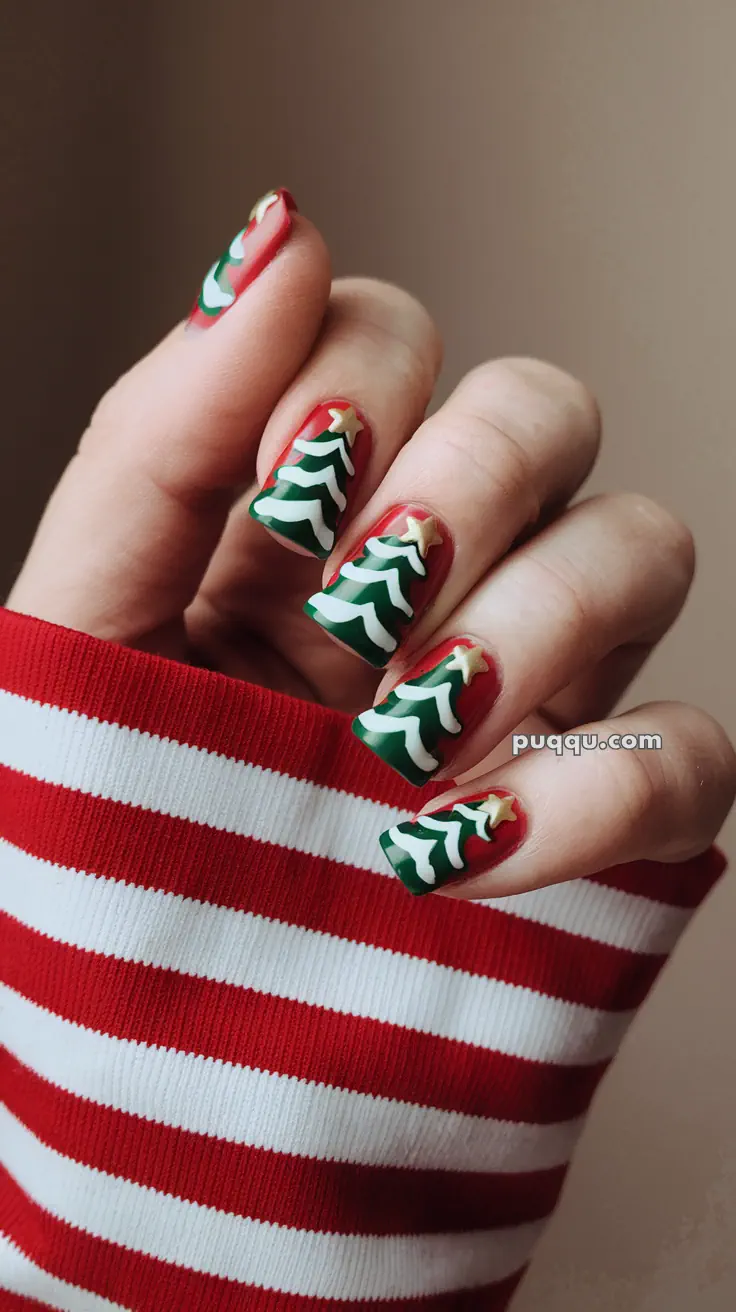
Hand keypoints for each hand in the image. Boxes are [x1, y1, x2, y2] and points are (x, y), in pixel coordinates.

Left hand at [9, 190, 733, 897]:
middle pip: (545, 409)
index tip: (284, 500)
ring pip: (645, 545)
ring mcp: (529, 700)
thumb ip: (157, 439)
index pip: (387, 338)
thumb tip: (276, 230)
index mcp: (299, 525)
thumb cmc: (94, 843)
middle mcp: (431, 584)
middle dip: (468, 483)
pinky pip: (691, 755)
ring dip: (537, 624)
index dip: (356, 384)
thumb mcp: (79, 633)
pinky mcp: (600, 829)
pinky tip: (461, 850)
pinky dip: (597, 793)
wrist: (137, 1063)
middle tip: (367, 608)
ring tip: (403, 740)